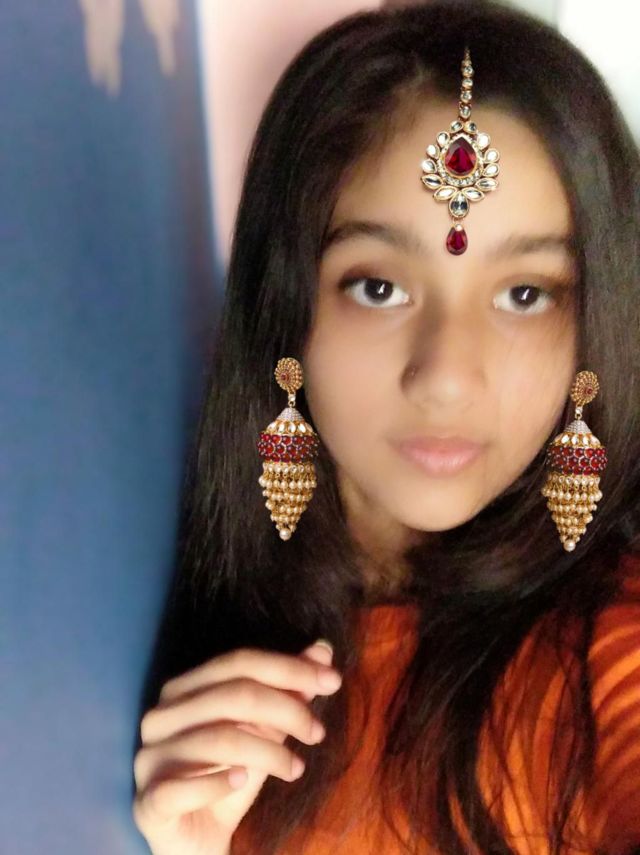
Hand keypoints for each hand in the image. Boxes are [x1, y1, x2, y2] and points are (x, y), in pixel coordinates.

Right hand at [132, 640, 340, 854]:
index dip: (289, 668)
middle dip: (287, 709)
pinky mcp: (148, 802)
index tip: (333, 681)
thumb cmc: (229, 775)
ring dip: (270, 753)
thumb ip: (288, 689)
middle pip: (233, 695)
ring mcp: (149, 757)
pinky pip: (184, 787)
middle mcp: (160, 716)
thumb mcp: (265, 732)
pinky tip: (244, 781)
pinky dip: (219, 783)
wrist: (198, 840)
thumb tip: (323, 651)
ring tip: (297, 768)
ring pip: (220, 739)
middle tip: (318, 732)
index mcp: (183, 688)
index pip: (239, 662)